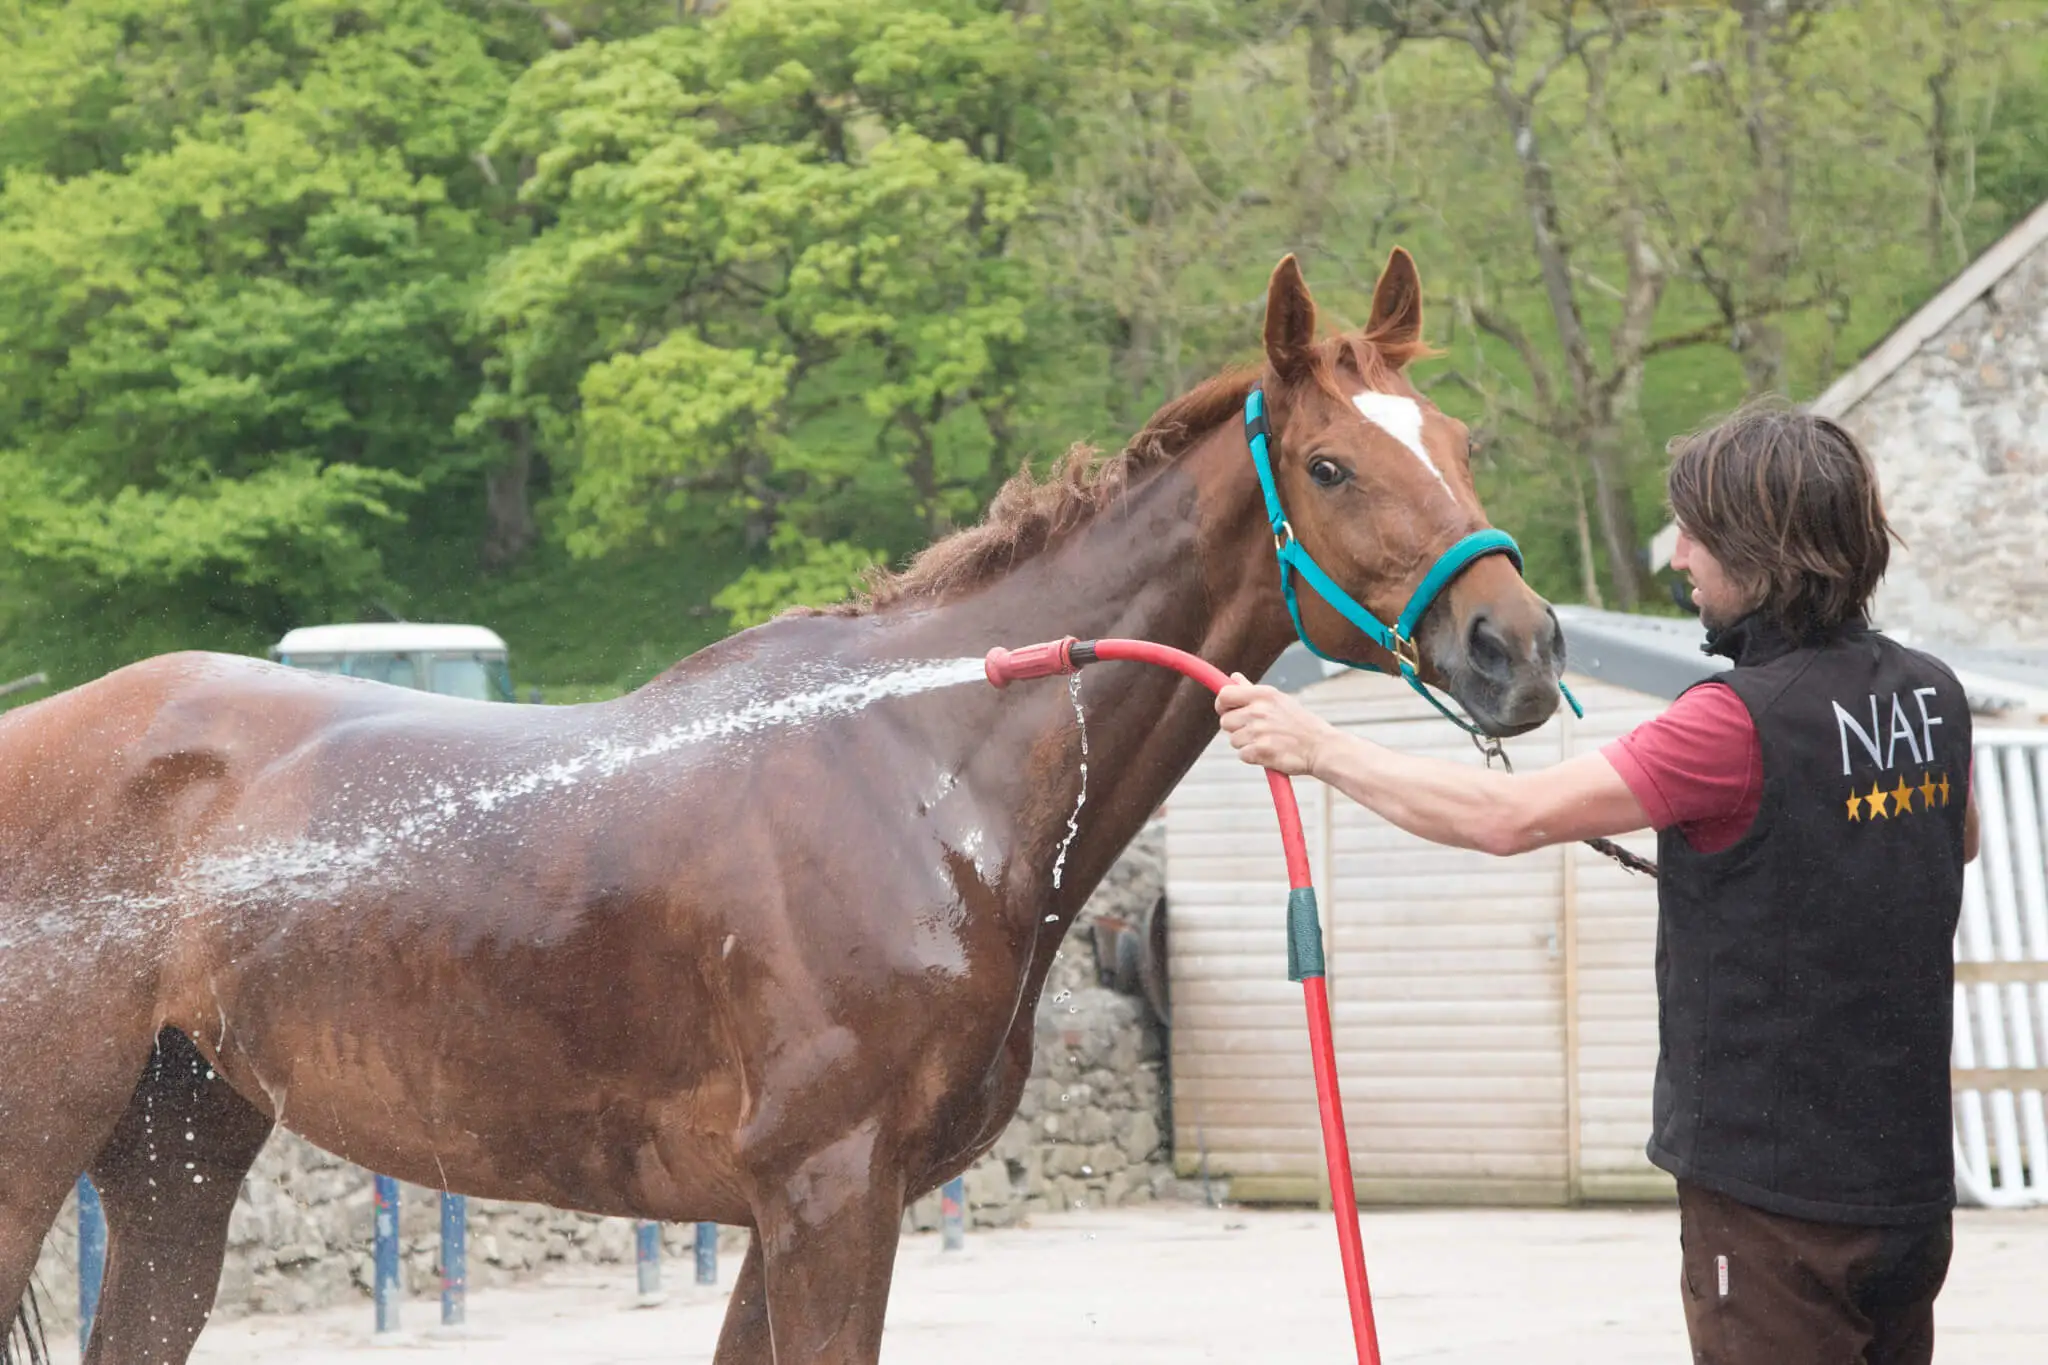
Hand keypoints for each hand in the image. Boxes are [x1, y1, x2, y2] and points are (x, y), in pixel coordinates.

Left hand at [1214, 674, 1336, 776]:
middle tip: (1257, 731)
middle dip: (1236, 729)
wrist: (1322, 747)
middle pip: (1225, 722)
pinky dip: (1254, 757)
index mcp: (1263, 694)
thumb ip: (1252, 690)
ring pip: (1234, 741)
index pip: (1224, 695)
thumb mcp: (1279, 700)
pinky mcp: (1261, 751)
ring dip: (1247, 744)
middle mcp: (1259, 710)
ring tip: (1268, 741)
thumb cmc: (1300, 724)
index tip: (1227, 712)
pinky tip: (1270, 752)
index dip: (1221, 705)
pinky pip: (1243, 755)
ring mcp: (1259, 731)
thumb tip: (1233, 678)